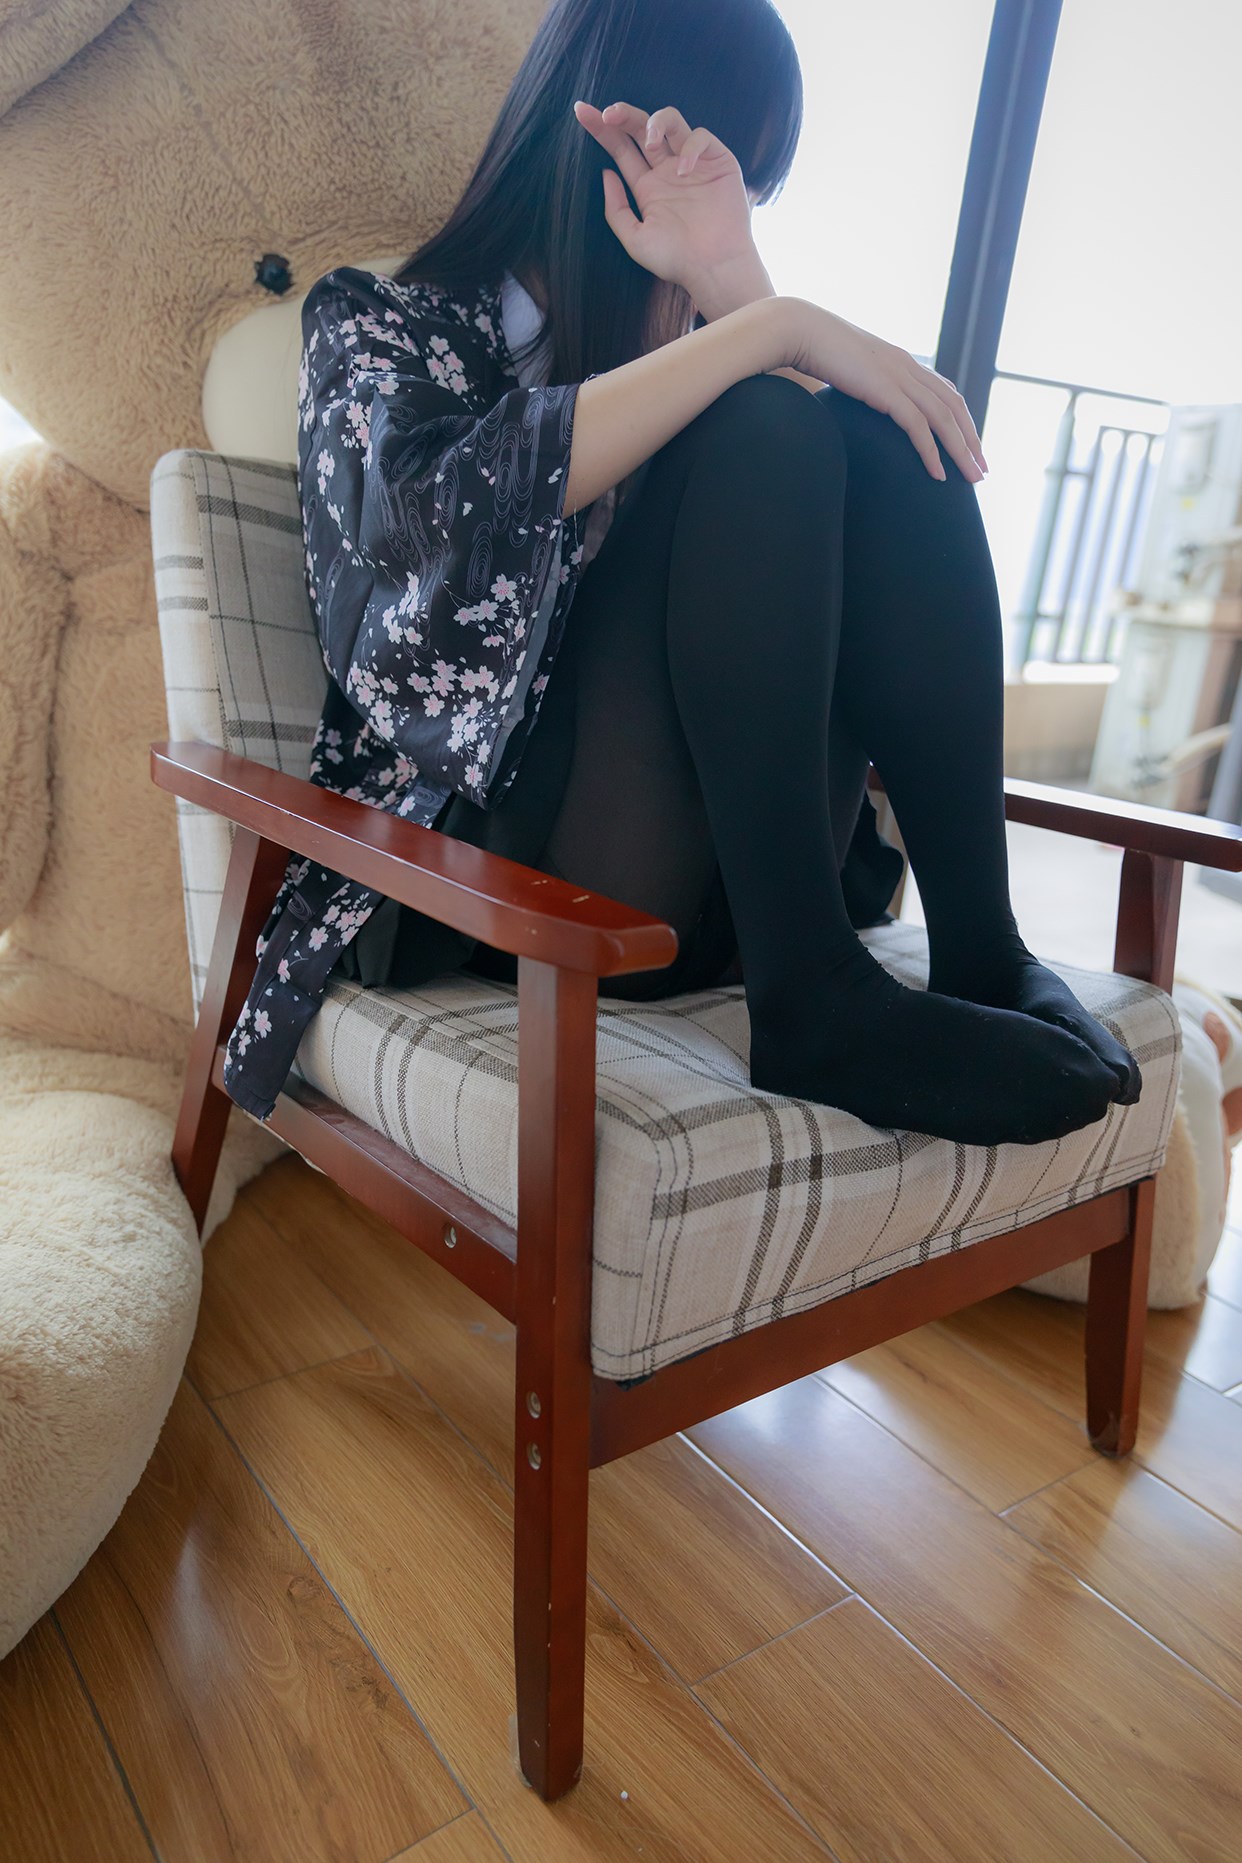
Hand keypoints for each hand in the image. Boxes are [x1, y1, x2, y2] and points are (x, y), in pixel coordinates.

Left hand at [573, 99, 760, 296]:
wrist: (714, 268)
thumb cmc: (676, 260)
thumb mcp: (635, 238)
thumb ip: (616, 209)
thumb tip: (606, 173)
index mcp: (647, 186)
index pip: (621, 149)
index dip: (601, 129)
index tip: (581, 112)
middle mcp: (667, 170)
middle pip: (641, 128)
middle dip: (623, 114)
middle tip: (609, 114)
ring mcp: (692, 163)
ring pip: (670, 121)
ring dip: (655, 122)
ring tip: (650, 143)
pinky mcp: (718, 161)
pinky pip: (700, 137)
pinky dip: (690, 147)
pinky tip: (683, 170)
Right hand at [786, 299, 987, 481]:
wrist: (799, 329)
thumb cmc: (812, 349)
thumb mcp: (846, 368)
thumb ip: (860, 383)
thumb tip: (854, 400)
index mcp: (901, 361)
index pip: (944, 393)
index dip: (961, 420)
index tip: (968, 446)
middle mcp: (908, 367)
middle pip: (954, 408)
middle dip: (971, 441)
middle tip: (982, 470)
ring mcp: (899, 377)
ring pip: (944, 420)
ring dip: (961, 452)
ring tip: (972, 478)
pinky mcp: (885, 390)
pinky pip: (918, 427)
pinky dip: (931, 452)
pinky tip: (938, 475)